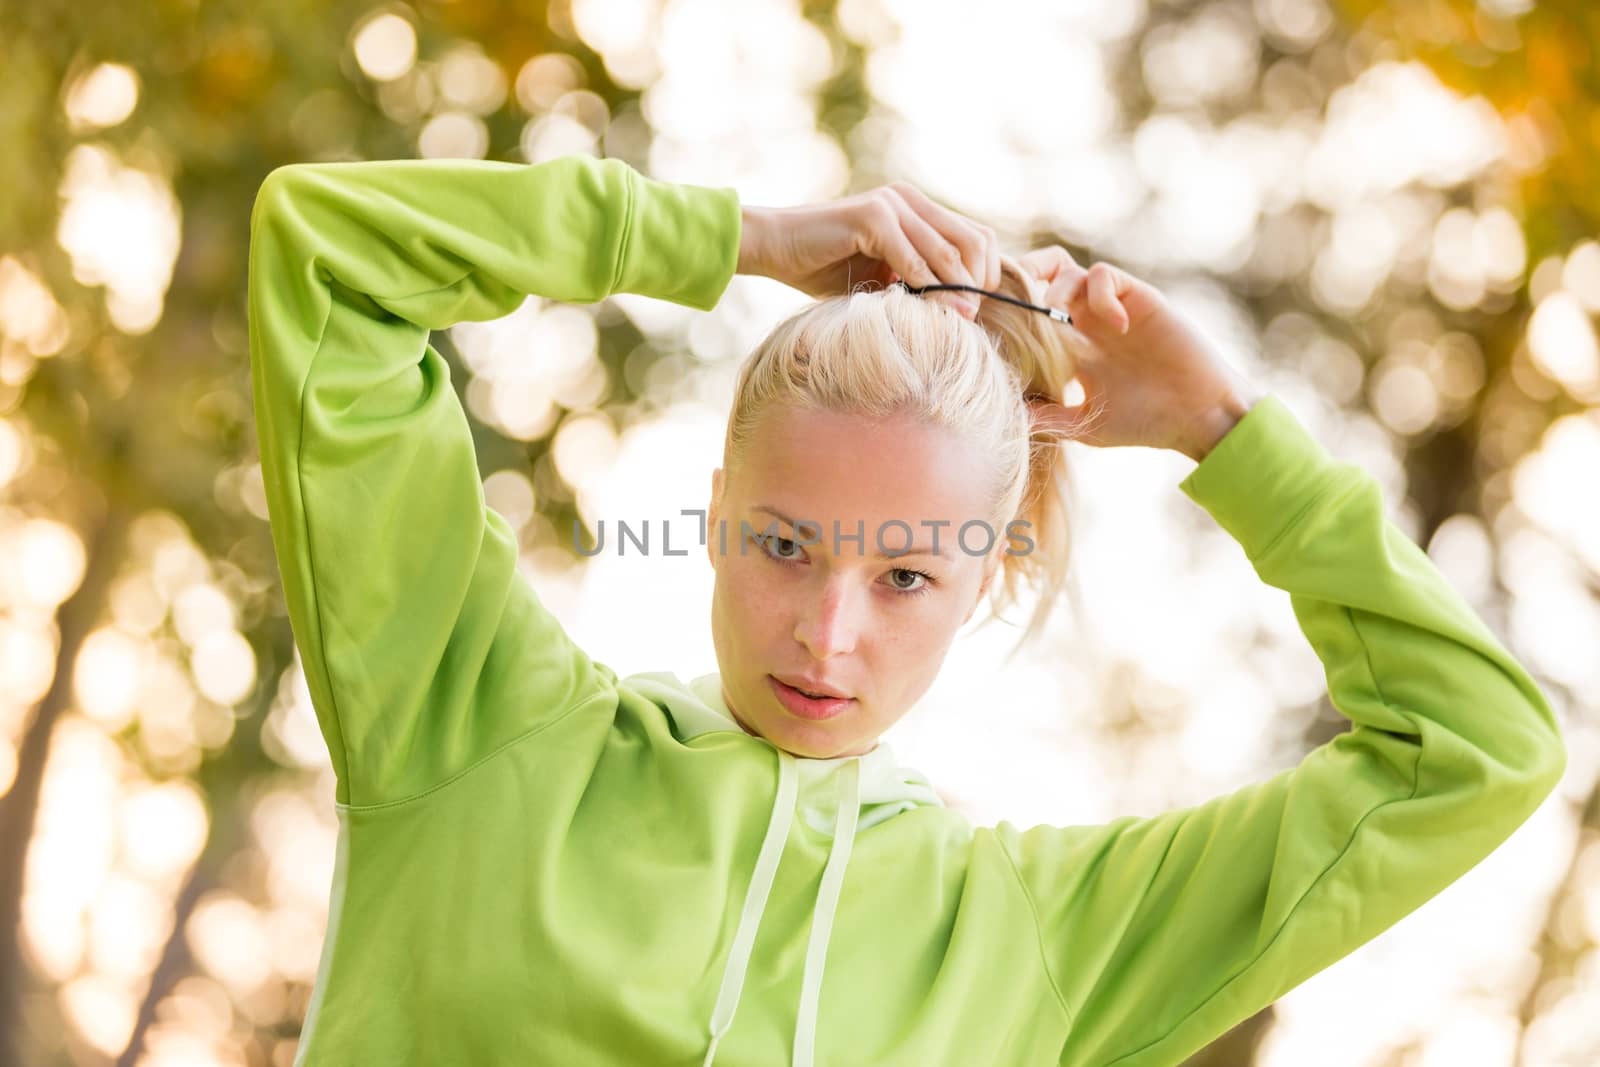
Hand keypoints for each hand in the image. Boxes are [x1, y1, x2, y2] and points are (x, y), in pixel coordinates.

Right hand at [737, 182, 999, 320]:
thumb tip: (965, 310)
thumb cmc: (824, 268)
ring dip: (955, 290)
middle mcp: (909, 199)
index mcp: (917, 208)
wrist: (775, 247)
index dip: (987, 273)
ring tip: (957, 319)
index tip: (975, 308)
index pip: (977, 237)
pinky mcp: (872, 215)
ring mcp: (892, 203)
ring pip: (947, 250)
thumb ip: (918, 281)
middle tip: (970, 316)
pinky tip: (921, 308)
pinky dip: (923, 285)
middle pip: (974, 240)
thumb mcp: (883, 277)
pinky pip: (912, 256)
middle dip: (978, 283)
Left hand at [1018, 246, 1264, 459]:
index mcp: (1069, 347)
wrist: (1196, 414)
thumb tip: (1006, 419)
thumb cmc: (1144, 422)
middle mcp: (1085, 322)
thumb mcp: (1086, 425)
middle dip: (1022, 280)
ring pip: (1069, 271)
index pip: (1028, 314)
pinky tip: (1114, 326)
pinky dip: (1099, 294)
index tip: (991, 324)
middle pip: (1042, 278)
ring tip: (1057, 318)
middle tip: (1012, 302)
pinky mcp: (1138, 298)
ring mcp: (1110, 308)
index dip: (1009, 309)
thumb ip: (1049, 419)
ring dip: (1055, 289)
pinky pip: (1104, 276)